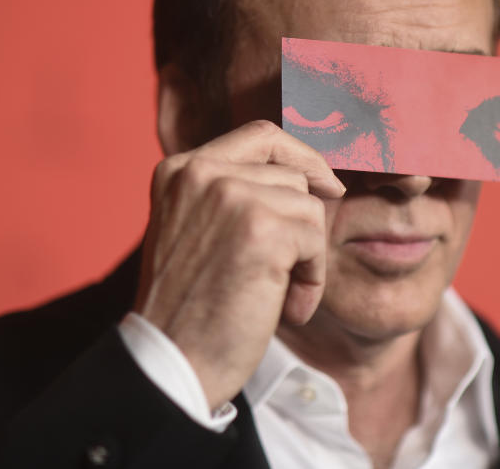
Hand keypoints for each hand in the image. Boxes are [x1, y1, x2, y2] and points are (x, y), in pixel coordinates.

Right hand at [134, 120, 344, 409]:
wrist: (171, 362)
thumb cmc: (190, 307)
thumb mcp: (196, 230)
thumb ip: (231, 194)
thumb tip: (307, 174)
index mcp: (179, 169)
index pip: (261, 136)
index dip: (303, 157)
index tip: (328, 186)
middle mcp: (200, 172)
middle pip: (292, 176)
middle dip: (301, 228)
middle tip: (285, 276)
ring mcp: (230, 195)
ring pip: (308, 208)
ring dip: (307, 258)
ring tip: (279, 296)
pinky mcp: (260, 227)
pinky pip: (315, 240)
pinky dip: (312, 279)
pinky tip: (286, 309)